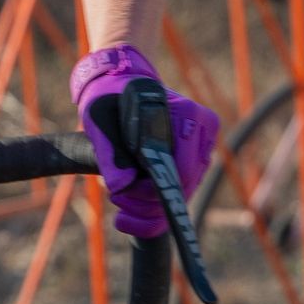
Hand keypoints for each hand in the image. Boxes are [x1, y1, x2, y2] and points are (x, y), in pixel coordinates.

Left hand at [71, 44, 218, 237]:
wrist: (119, 87)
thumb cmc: (110, 98)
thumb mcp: (100, 117)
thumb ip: (109, 151)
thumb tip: (122, 187)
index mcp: (189, 115)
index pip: (182, 170)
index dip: (151, 190)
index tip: (120, 195)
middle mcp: (203, 134)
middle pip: (183, 188)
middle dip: (146, 204)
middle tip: (115, 200)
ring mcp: (201, 151)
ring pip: (180, 198)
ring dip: (146, 209)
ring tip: (118, 200)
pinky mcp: (193, 165)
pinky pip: (177, 198)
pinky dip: (152, 213)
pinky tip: (126, 216)